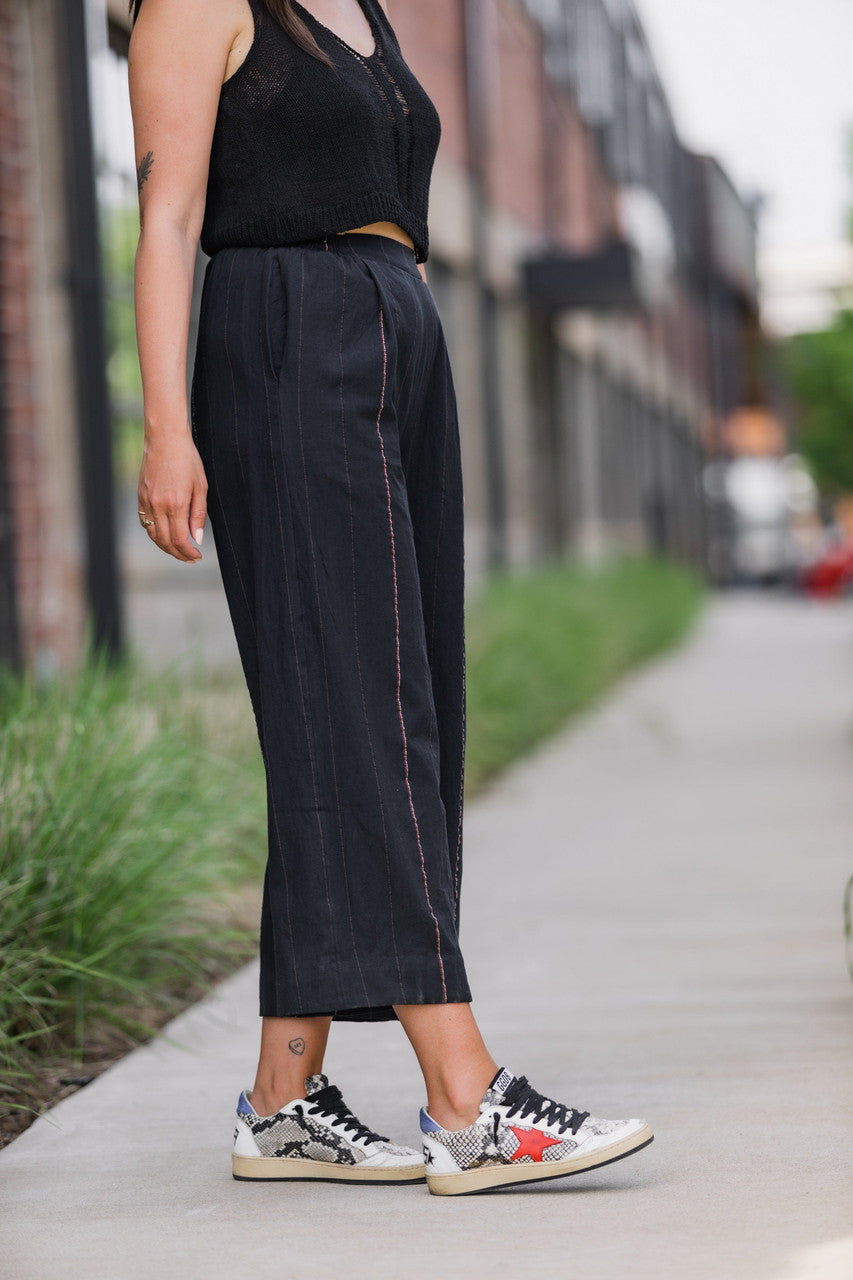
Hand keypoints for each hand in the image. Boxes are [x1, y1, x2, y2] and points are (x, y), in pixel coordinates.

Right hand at [137, 431, 207, 562]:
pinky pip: (146, 523)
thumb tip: (197, 539)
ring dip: (166, 547)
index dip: (188, 552)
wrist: (165, 439)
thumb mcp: (200, 486)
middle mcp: (158, 505)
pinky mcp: (140, 496)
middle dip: (178, 554)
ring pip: (153, 534)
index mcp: (175, 504)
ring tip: (179, 551)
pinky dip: (155, 533)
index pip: (179, 539)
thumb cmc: (187, 459)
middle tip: (190, 558)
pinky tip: (165, 535)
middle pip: (165, 541)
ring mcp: (146, 501)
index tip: (196, 556)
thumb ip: (198, 515)